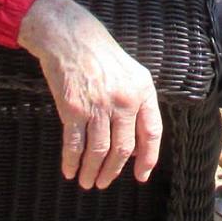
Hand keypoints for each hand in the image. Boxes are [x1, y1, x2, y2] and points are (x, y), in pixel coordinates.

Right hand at [17, 0, 162, 187]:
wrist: (70, 37)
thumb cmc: (101, 55)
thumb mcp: (131, 73)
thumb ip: (138, 104)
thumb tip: (134, 144)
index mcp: (142, 91)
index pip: (152, 132)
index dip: (148, 158)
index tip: (141, 175)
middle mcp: (124, 101)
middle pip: (123, 148)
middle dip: (113, 171)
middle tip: (104, 183)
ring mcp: (99, 106)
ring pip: (99, 151)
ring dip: (92, 171)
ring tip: (87, 182)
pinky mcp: (74, 109)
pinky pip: (74, 144)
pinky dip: (72, 161)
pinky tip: (69, 170)